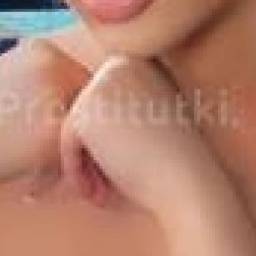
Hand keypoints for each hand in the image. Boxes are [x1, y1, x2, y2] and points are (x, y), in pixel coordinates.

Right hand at [0, 37, 91, 198]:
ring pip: (89, 136)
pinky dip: (61, 179)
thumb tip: (104, 106)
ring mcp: (54, 93)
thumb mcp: (9, 87)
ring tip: (39, 177)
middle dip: (77, 144)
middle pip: (93, 111)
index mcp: (41, 48)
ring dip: (72, 163)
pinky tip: (32, 187)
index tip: (46, 149)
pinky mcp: (53, 129)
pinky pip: (79, 159)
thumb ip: (49, 87)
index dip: (72, 124)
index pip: (85, 89)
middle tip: (47, 170)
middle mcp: (52, 62)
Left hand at [31, 54, 223, 220]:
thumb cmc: (171, 169)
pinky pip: (64, 141)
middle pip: (84, 114)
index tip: (120, 174)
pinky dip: (75, 170)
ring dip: (82, 164)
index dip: (106, 147)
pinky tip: (100, 191)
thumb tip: (71, 125)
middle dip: (89, 153)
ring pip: (72, 128)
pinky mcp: (88, 106)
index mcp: (139, 64)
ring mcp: (103, 82)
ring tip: (103, 192)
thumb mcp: (142, 132)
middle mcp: (120, 64)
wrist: (191, 184)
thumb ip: (113, 121)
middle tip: (106, 188)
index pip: (101, 108)